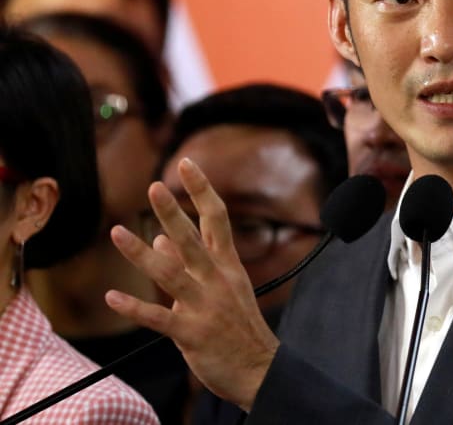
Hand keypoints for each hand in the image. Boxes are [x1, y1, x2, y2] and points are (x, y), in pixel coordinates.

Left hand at [105, 158, 277, 411]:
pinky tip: (112, 298)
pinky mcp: (192, 334)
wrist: (260, 369)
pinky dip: (135, 308)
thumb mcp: (223, 288)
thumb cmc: (238, 326)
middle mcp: (217, 279)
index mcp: (228, 265)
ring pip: (171, 273)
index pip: (217, 218)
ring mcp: (205, 305)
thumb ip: (190, 262)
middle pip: (193, 239)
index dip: (201, 189)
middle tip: (154, 186)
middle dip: (173, 212)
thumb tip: (160, 235)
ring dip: (142, 253)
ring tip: (117, 233)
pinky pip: (160, 318)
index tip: (187, 163)